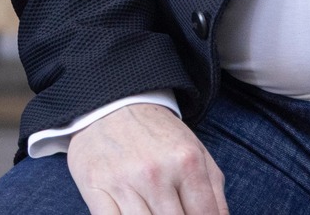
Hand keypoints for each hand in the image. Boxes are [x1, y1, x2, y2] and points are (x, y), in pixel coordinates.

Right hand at [67, 102, 227, 214]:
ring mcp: (122, 181)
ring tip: (154, 213)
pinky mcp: (94, 186)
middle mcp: (154, 173)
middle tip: (172, 211)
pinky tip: (132, 214)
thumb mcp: (197, 154)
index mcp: (186, 163)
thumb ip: (214, 195)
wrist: (113, 105)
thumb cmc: (158, 136)